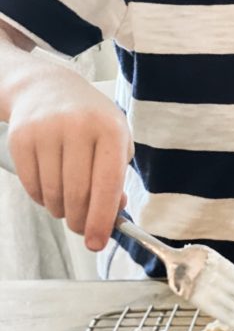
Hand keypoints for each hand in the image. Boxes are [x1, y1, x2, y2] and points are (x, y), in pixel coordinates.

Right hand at [7, 69, 132, 251]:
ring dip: (61, 210)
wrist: (47, 88)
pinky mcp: (20, 138)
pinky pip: (32, 187)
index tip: (97, 243)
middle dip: (81, 221)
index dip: (102, 219)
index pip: (107, 183)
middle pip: (77, 194)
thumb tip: (110, 216)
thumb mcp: (115, 141)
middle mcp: (78, 127)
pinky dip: (42, 198)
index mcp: (110, 129)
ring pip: (53, 195)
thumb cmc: (90, 120)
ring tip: (69, 202)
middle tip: (83, 229)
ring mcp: (46, 130)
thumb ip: (117, 179)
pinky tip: (51, 187)